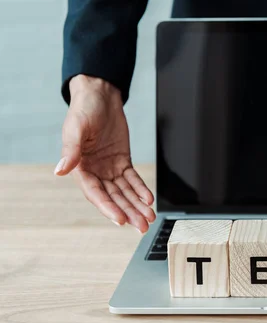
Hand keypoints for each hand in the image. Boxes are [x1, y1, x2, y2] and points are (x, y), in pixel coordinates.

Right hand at [55, 75, 155, 231]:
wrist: (100, 96)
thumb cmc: (84, 110)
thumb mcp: (75, 128)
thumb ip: (71, 150)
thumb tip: (60, 170)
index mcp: (79, 167)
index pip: (95, 193)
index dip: (108, 207)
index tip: (120, 219)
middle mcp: (95, 171)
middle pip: (113, 197)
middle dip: (128, 212)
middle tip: (141, 226)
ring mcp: (109, 167)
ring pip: (124, 192)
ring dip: (137, 205)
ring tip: (149, 218)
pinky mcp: (122, 161)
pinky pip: (132, 179)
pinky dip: (140, 189)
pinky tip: (148, 199)